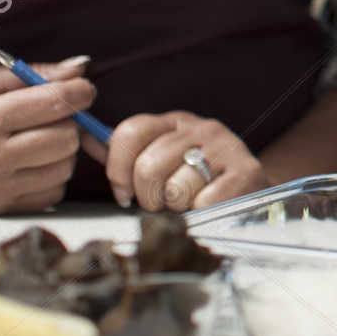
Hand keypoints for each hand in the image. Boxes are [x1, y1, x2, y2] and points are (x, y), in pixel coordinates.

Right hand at [0, 58, 93, 214]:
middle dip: (67, 122)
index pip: (56, 102)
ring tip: (34, 140)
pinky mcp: (2, 209)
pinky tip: (27, 165)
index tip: (80, 89)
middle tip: (50, 117)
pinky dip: (50, 176)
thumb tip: (79, 68)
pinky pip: (54, 191)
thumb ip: (30, 73)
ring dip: (61, 151)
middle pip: (67, 137)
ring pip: (66, 166)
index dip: (79, 91)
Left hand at [88, 111, 269, 210]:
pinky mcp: (246, 172)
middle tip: (160, 202)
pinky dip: (200, 213)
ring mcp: (226, 147)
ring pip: (176, 186)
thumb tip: (85, 137)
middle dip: (147, 195)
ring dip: (176, 206)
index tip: (124, 192)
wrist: (251, 194)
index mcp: (175, 122)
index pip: (130, 131)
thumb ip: (125, 153)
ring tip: (187, 203)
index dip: (118, 168)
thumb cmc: (197, 182)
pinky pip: (203, 201)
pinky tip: (208, 207)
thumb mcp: (162, 159)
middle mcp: (201, 128)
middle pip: (148, 165)